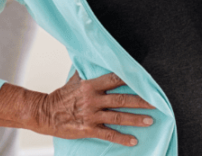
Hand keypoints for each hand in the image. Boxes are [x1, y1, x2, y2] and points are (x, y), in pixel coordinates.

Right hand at [35, 72, 154, 145]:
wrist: (46, 113)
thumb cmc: (61, 96)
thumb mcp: (74, 80)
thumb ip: (87, 72)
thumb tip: (95, 59)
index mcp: (90, 85)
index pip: (114, 79)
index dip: (130, 79)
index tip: (145, 81)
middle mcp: (92, 99)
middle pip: (122, 99)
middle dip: (140, 101)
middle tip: (156, 103)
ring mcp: (91, 115)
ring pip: (118, 117)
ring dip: (136, 119)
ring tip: (150, 121)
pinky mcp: (89, 129)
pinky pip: (109, 134)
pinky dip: (122, 138)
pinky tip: (133, 141)